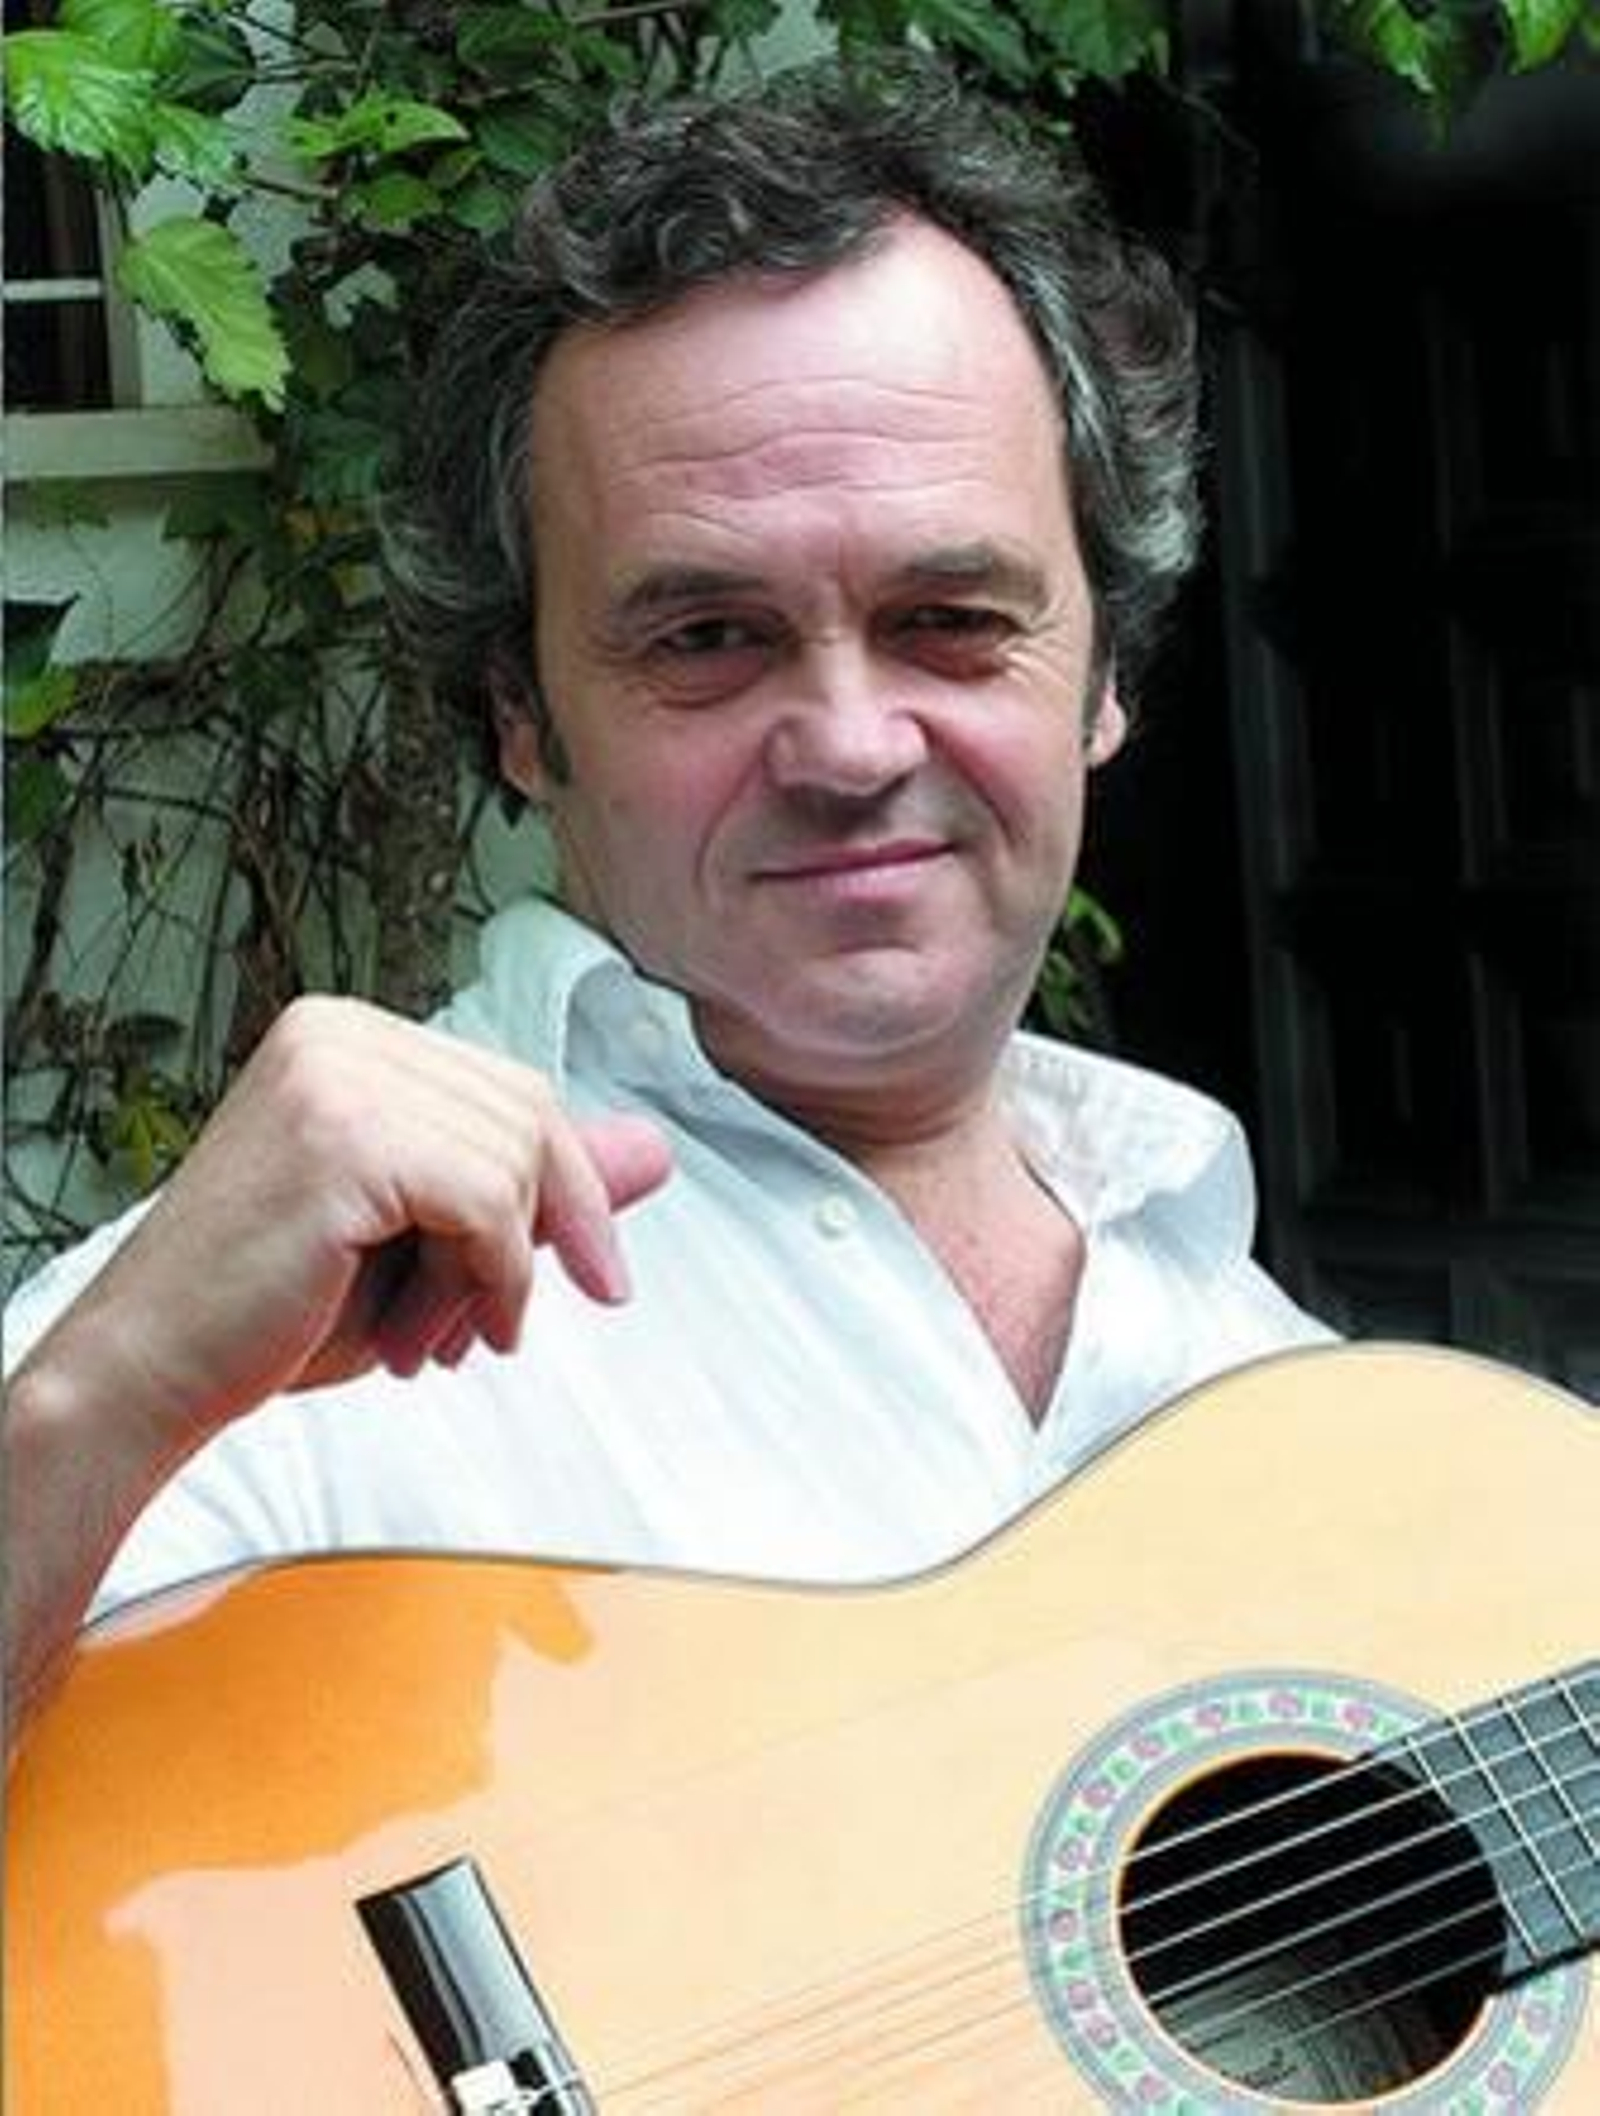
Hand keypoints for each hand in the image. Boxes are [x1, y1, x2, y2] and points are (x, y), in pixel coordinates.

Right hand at [44, 996, 673, 1454]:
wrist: (152, 1372)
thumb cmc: (273, 1310)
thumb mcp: (428, 1239)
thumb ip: (532, 1188)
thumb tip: (658, 1152)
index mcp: (349, 1036)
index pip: (511, 1090)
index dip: (564, 1190)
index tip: (596, 1277)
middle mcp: (341, 1032)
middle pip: (528, 1112)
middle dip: (545, 1232)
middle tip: (502, 1328)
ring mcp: (338, 1074)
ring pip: (514, 1160)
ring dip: (499, 1275)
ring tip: (440, 1340)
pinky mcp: (344, 1135)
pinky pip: (488, 1203)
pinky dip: (489, 1281)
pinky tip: (435, 1335)